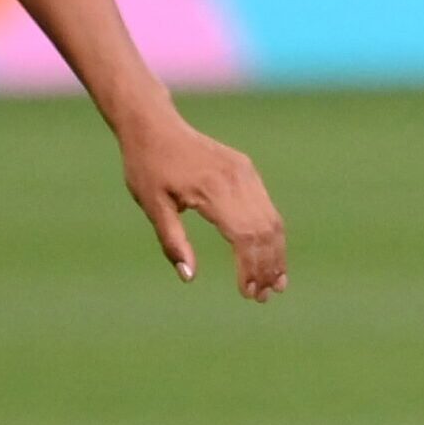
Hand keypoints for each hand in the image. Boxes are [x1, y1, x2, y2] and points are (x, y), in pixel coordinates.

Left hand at [120, 110, 288, 301]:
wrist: (155, 126)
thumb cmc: (148, 167)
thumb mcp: (152, 206)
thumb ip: (172, 241)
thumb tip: (189, 276)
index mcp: (212, 189)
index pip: (243, 236)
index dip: (249, 268)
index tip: (246, 294)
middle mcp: (236, 179)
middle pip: (264, 230)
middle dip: (267, 266)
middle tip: (263, 298)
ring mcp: (245, 172)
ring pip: (272, 219)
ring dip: (275, 253)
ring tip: (275, 284)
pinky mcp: (246, 170)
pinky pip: (267, 206)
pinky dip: (272, 234)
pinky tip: (271, 253)